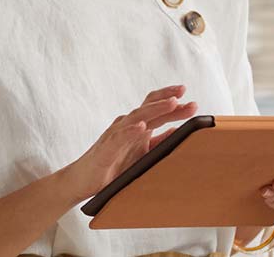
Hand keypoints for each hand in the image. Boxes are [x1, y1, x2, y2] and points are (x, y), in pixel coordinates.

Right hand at [59, 85, 198, 201]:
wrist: (82, 181)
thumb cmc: (111, 167)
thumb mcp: (141, 154)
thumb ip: (158, 142)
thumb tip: (179, 131)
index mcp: (135, 127)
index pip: (154, 108)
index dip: (171, 101)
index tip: (191, 99)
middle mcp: (125, 127)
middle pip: (147, 107)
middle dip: (167, 99)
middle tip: (184, 93)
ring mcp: (114, 136)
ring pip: (136, 117)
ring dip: (155, 109)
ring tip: (171, 103)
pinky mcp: (105, 150)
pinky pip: (118, 138)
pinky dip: (131, 131)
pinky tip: (142, 127)